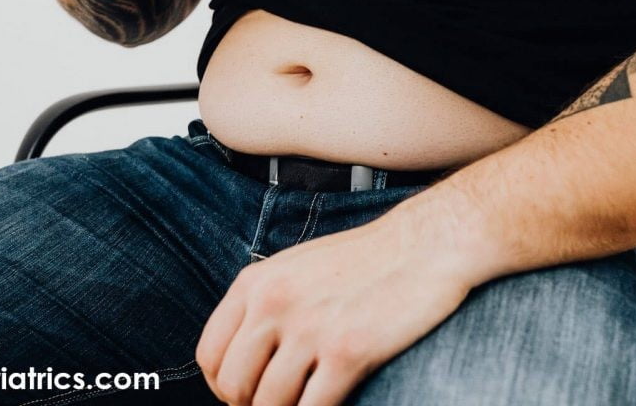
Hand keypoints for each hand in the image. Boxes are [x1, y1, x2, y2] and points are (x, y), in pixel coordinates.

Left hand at [196, 202, 473, 405]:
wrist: (425, 245)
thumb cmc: (365, 261)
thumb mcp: (296, 268)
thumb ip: (263, 307)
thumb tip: (240, 360)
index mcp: (256, 283)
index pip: (209, 355)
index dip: (225, 386)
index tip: (247, 394)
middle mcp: (274, 303)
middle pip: (233, 386)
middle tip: (281, 403)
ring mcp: (309, 328)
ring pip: (269, 404)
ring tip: (309, 400)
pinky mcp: (347, 351)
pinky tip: (334, 402)